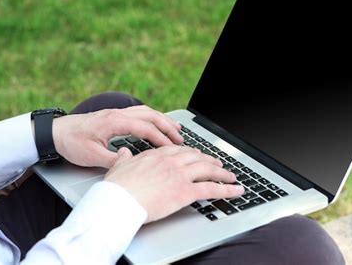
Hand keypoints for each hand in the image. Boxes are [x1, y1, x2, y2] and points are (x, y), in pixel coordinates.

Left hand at [52, 105, 182, 167]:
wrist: (55, 132)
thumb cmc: (71, 143)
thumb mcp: (91, 156)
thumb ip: (113, 160)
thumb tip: (131, 163)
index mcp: (114, 122)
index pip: (145, 128)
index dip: (161, 138)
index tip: (173, 148)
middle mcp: (118, 113)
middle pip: (151, 116)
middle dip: (168, 127)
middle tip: (181, 138)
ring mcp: (116, 112)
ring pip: (147, 112)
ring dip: (163, 120)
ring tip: (177, 129)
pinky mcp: (114, 115)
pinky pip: (139, 112)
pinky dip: (153, 117)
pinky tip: (157, 123)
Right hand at [105, 146, 244, 222]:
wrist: (117, 201)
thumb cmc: (115, 188)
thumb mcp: (118, 167)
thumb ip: (125, 158)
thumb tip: (124, 152)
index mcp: (156, 155)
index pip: (178, 150)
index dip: (191, 152)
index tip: (196, 154)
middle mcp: (170, 162)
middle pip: (197, 157)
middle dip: (210, 160)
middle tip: (218, 162)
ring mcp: (179, 175)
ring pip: (207, 170)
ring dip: (222, 172)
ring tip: (231, 175)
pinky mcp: (185, 191)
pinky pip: (211, 189)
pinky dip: (226, 190)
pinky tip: (236, 191)